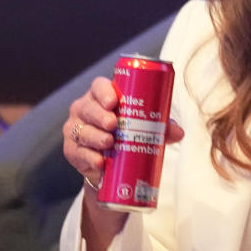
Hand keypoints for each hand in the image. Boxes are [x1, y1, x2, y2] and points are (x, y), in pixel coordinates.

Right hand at [63, 76, 184, 194]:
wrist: (113, 164)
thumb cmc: (128, 134)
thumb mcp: (146, 127)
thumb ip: (162, 127)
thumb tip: (178, 132)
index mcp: (101, 97)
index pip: (98, 86)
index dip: (104, 91)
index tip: (115, 101)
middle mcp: (84, 110)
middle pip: (87, 107)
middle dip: (100, 116)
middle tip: (114, 124)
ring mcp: (75, 129)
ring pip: (81, 130)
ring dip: (95, 136)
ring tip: (109, 143)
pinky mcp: (72, 151)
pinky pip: (77, 153)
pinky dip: (89, 158)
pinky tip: (99, 162)